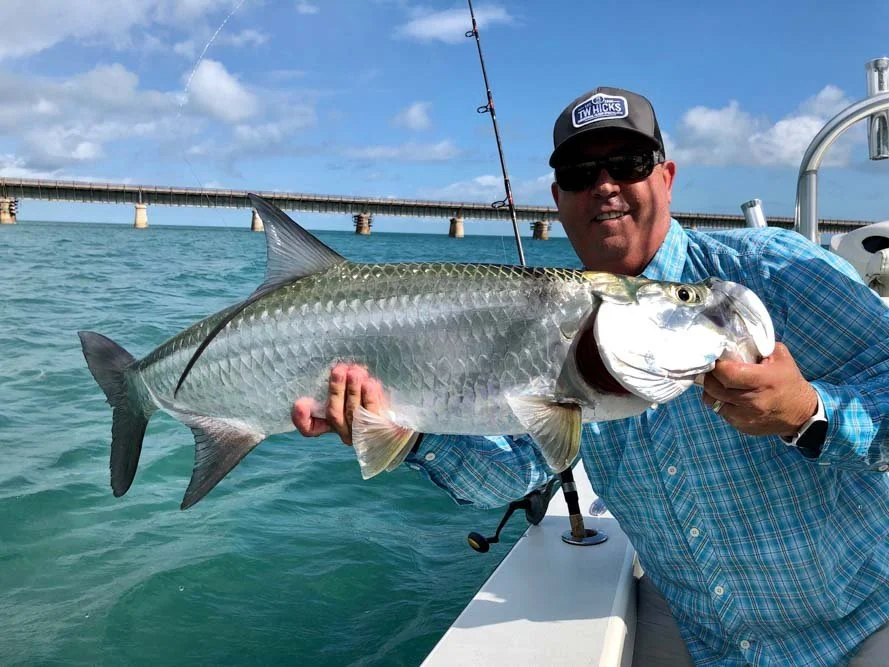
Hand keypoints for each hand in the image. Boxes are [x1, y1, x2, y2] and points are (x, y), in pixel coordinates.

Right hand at [291, 363, 386, 444]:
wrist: (399, 417)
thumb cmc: (366, 399)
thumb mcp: (348, 392)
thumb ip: (335, 385)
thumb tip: (315, 385)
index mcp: (331, 425)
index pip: (310, 428)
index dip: (302, 418)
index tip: (300, 403)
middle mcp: (344, 431)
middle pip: (334, 414)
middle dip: (336, 390)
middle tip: (339, 370)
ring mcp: (361, 433)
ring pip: (353, 412)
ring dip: (353, 391)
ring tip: (356, 373)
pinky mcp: (379, 430)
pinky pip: (373, 414)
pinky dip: (370, 398)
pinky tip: (371, 384)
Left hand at [700, 343, 817, 436]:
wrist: (802, 413)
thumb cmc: (788, 380)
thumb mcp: (780, 357)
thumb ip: (758, 346)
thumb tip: (733, 341)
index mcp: (763, 380)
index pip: (727, 373)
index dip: (717, 365)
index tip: (718, 360)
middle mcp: (753, 400)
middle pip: (714, 387)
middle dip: (710, 376)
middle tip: (714, 370)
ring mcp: (746, 416)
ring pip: (712, 401)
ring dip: (712, 391)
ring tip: (719, 383)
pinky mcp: (742, 426)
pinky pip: (721, 412)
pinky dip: (720, 403)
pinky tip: (729, 396)